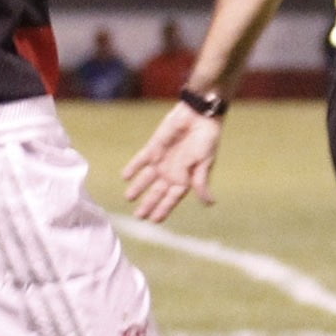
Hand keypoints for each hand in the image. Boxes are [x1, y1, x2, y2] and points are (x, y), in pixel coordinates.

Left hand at [121, 103, 222, 222]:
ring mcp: (162, 160)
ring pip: (147, 178)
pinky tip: (125, 176)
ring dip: (138, 187)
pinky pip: (141, 160)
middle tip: (138, 216)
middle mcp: (172, 172)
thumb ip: (201, 183)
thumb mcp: (204, 163)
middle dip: (148, 204)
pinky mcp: (154, 147)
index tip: (154, 221)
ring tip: (128, 198)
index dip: (164, 209)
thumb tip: (209, 203)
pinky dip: (133, 167)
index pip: (172, 198)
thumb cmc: (206, 139)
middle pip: (157, 192)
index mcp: (186, 178)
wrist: (199, 115)